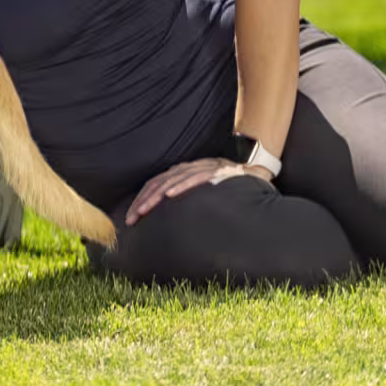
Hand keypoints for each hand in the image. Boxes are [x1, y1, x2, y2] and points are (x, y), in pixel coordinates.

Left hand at [126, 157, 273, 224]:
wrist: (254, 171)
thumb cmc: (226, 186)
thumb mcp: (201, 190)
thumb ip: (185, 197)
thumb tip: (166, 218)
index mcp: (182, 172)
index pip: (155, 184)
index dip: (141, 199)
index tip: (131, 217)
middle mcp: (188, 168)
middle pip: (158, 182)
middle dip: (143, 201)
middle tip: (131, 218)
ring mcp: (201, 168)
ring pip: (171, 181)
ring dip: (155, 196)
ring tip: (143, 210)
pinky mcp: (214, 171)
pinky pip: (194, 178)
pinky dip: (180, 185)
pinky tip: (169, 194)